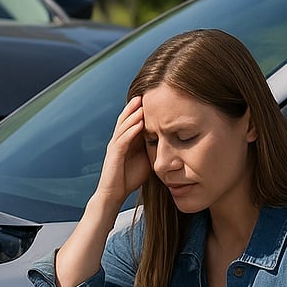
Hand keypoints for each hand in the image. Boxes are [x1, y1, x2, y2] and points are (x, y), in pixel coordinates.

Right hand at [93, 96, 151, 210]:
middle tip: (146, 92)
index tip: (155, 98)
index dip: (141, 109)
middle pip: (126, 118)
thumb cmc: (130, 178)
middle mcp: (119, 140)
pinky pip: (122, 140)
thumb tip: (172, 140)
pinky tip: (139, 123)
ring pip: (123, 126)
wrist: (114, 195)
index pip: (133, 120)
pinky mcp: (114, 156)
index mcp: (126, 140)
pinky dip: (130, 130)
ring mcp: (115, 147)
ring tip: (142, 103)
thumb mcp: (147, 159)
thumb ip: (154, 148)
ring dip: (132, 114)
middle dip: (135, 106)